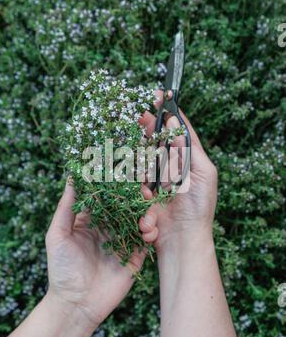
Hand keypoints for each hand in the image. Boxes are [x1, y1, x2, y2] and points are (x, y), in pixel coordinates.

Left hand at [45, 180, 145, 327]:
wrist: (77, 304)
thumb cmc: (62, 269)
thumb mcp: (58, 235)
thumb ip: (67, 207)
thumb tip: (71, 178)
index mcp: (91, 220)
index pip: (106, 196)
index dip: (114, 183)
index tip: (124, 169)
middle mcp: (109, 228)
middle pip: (126, 205)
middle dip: (136, 194)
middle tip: (143, 188)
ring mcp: (123, 241)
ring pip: (140, 218)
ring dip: (146, 211)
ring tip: (146, 210)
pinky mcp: (135, 256)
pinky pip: (147, 239)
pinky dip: (151, 231)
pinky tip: (147, 230)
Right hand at [138, 91, 217, 252]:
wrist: (183, 240)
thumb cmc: (199, 207)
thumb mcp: (203, 172)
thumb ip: (189, 146)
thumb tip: (174, 120)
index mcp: (184, 159)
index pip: (173, 131)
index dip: (165, 114)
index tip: (155, 97)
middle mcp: (166, 166)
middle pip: (151, 140)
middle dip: (145, 129)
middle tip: (136, 116)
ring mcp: (150, 179)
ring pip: (138, 158)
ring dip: (143, 166)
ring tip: (150, 181)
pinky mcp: (137, 193)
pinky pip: (132, 182)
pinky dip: (140, 191)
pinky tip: (150, 203)